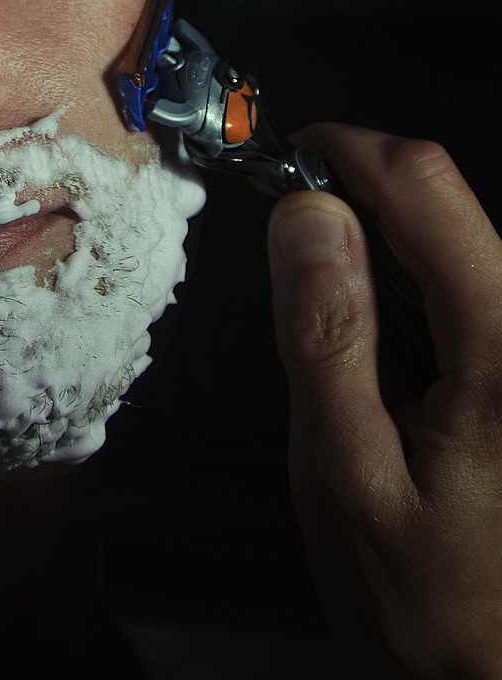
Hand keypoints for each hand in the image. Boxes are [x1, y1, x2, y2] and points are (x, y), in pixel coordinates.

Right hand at [267, 123, 501, 677]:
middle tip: (292, 261)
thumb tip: (306, 213)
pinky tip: (396, 370)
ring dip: (385, 259)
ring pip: (458, 246)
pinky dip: (416, 301)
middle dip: (356, 208)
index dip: (345, 150)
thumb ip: (327, 335)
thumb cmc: (431, 605)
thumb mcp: (345, 475)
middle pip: (444, 207)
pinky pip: (472, 293)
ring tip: (346, 344)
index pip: (424, 185)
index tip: (283, 162)